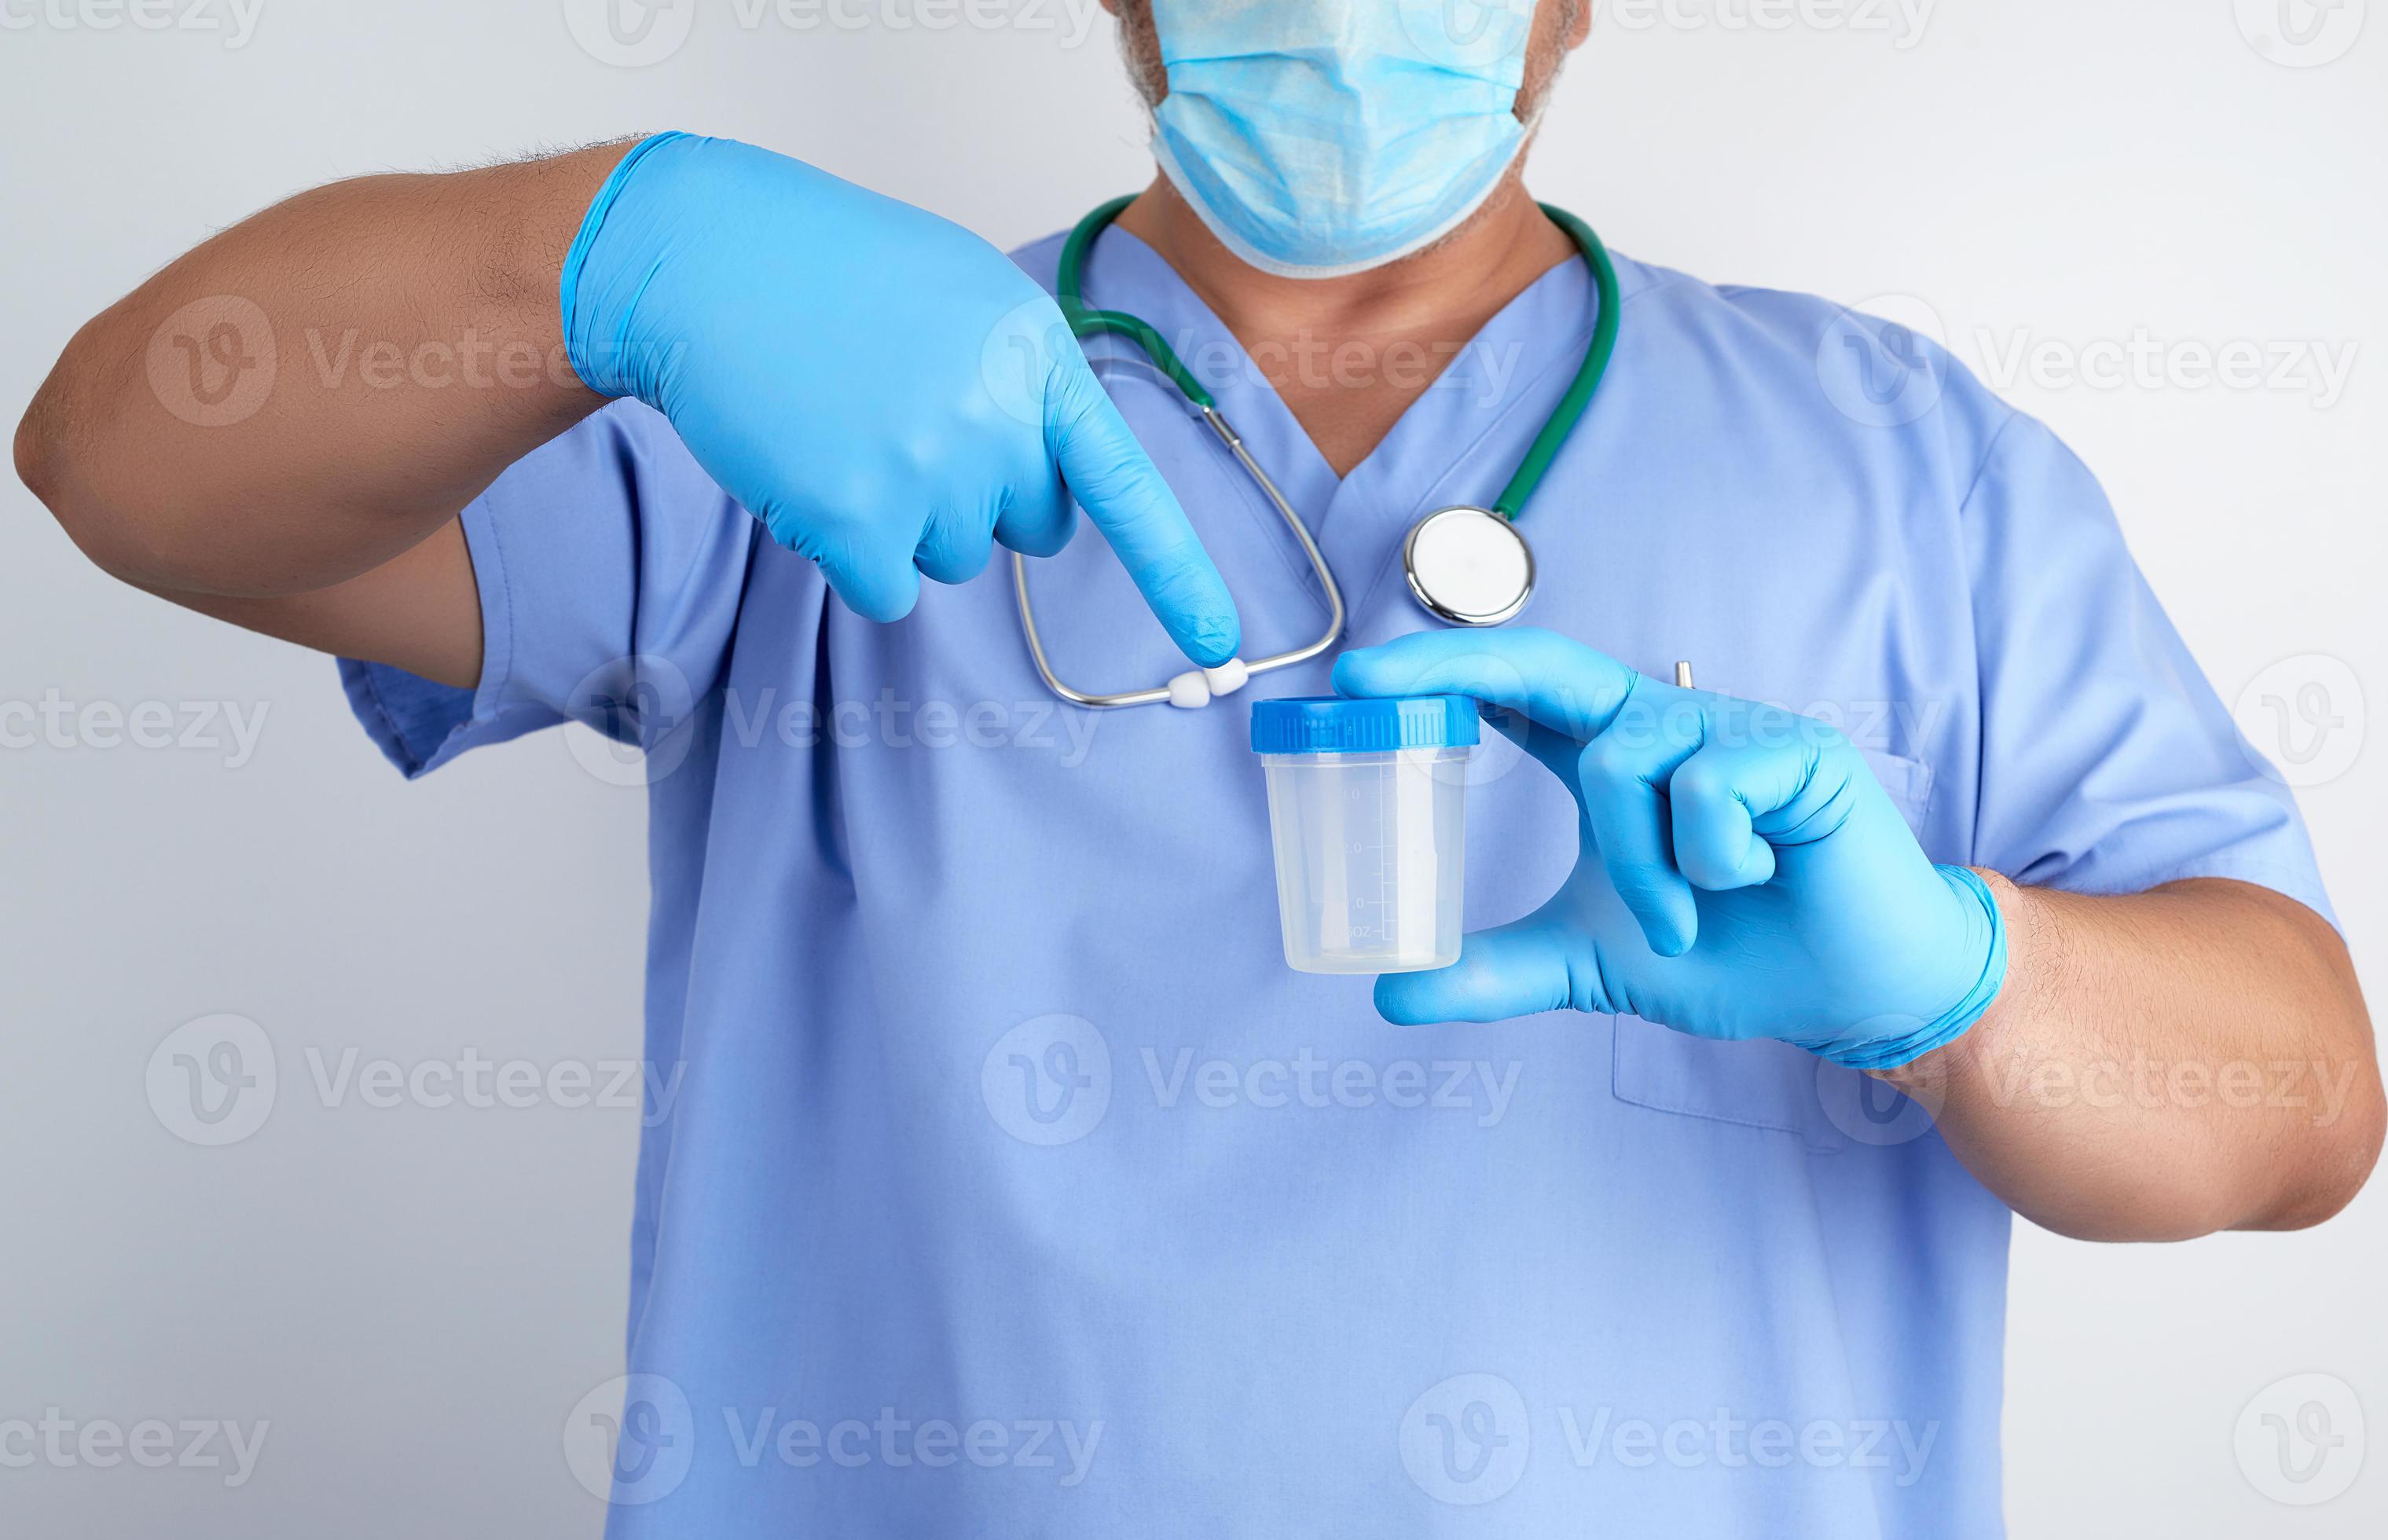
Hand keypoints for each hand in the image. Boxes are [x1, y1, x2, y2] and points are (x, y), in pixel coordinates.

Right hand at [558, 132, 1238, 663]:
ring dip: (904, 517)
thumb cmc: (831, 272)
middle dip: (980, 495)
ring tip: (847, 426)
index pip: (1125, 487)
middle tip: (906, 419)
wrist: (709, 261)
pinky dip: (854, 554)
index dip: (1176, 573)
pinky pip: (887, 592)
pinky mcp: (854, 522)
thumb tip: (1049, 476)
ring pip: (951, 560)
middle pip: (1029, 527)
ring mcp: (926, 475)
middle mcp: (996, 422)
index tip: (1220, 641)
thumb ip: (1023, 385)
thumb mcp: (966, 299)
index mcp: (1035, 359)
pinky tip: (815, 474)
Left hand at [1332, 629, 2007, 1068]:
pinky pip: (1707, 790)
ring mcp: (1728, 727)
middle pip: (1546, 670)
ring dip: (1639, 870)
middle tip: (1369, 680)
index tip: (1356, 678)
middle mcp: (1661, 725)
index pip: (1516, 691)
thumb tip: (1390, 991)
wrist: (1848, 993)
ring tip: (1682, 920)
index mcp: (1610, 757)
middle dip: (1451, 665)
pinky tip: (1755, 879)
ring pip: (1622, 766)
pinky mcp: (1795, 748)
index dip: (1440, 672)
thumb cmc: (1731, 954)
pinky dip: (1712, 861)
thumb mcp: (1590, 960)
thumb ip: (1496, 969)